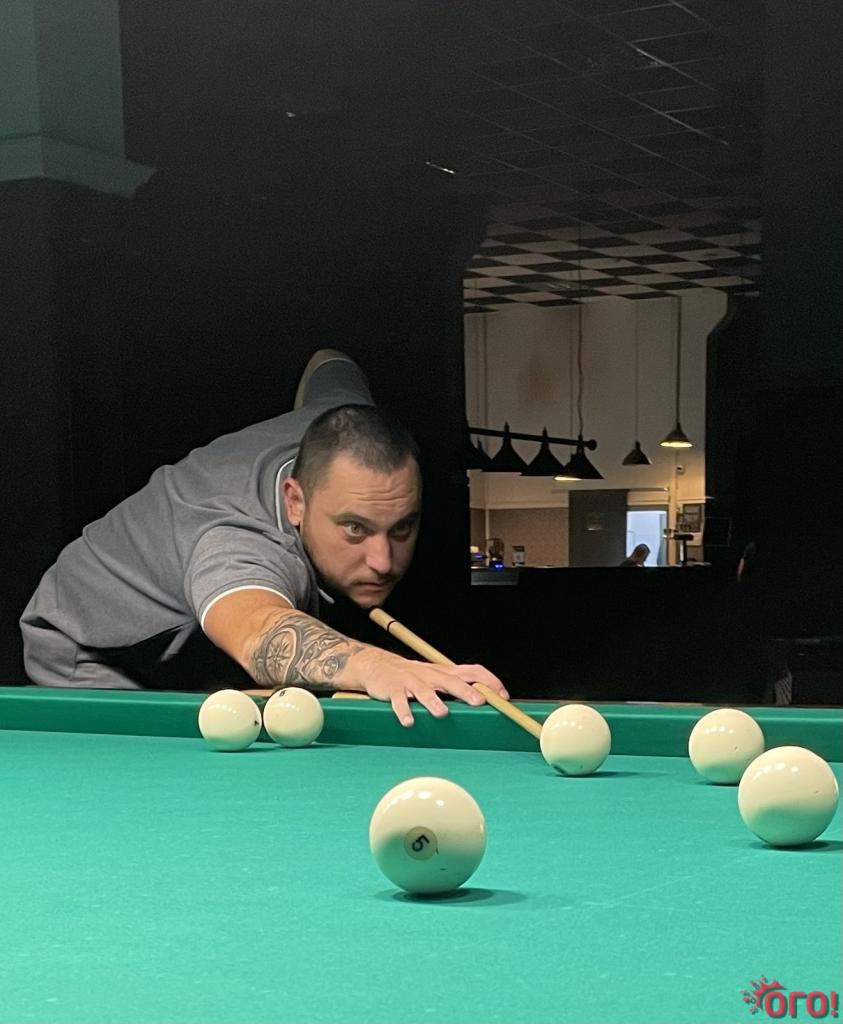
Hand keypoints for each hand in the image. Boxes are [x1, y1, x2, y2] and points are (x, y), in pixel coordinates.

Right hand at [349, 647, 509, 726]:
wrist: (377, 665)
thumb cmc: (413, 676)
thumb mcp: (437, 676)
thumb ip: (458, 685)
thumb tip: (486, 698)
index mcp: (444, 672)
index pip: (472, 671)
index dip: (489, 681)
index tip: (503, 696)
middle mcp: (430, 675)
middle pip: (451, 682)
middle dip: (465, 692)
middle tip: (479, 702)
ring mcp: (411, 682)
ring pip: (424, 691)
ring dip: (433, 702)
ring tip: (442, 713)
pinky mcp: (393, 690)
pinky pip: (399, 701)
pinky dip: (403, 711)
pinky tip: (409, 721)